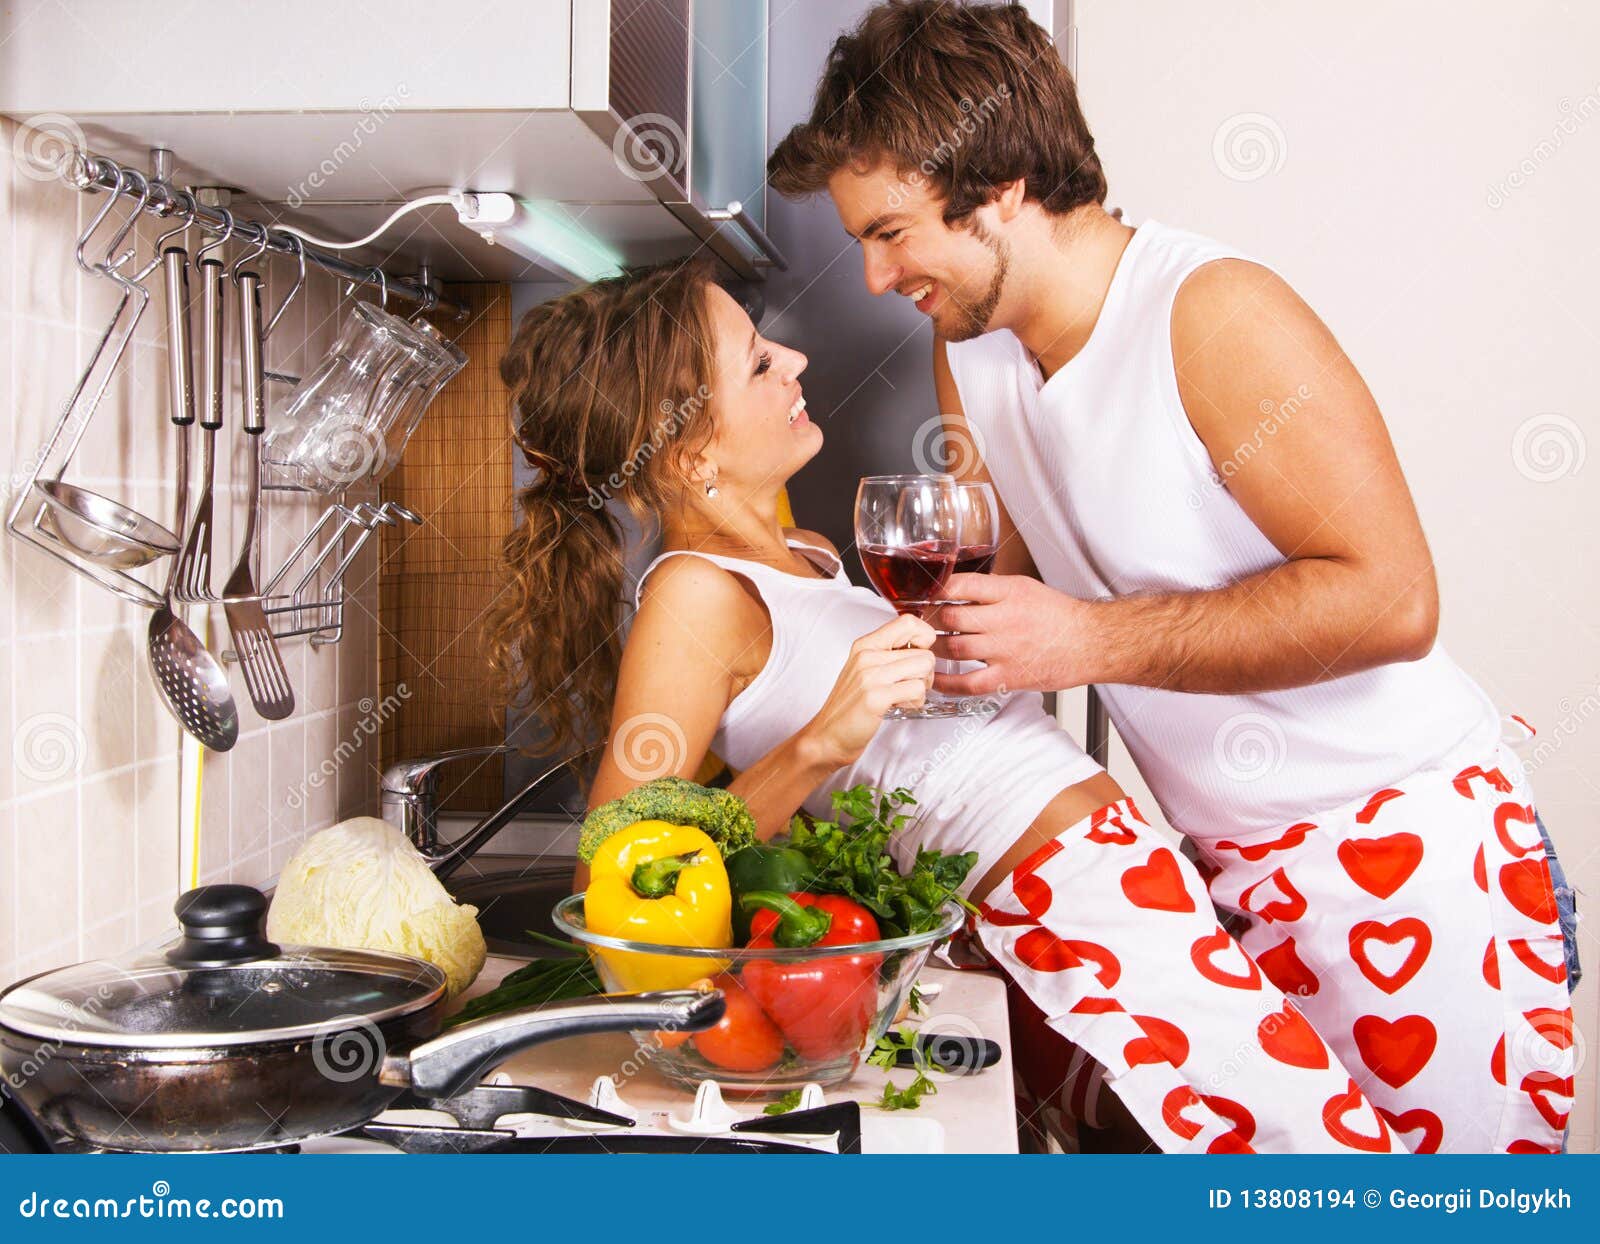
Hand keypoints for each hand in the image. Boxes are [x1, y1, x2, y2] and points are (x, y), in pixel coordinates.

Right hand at [800, 613, 936, 768]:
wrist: (827, 735)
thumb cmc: (849, 705)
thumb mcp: (864, 669)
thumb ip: (888, 653)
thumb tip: (922, 645)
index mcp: (865, 645)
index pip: (909, 622)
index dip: (925, 637)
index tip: (919, 654)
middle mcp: (867, 656)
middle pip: (924, 652)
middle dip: (925, 673)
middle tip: (910, 685)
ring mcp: (871, 676)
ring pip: (924, 668)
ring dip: (921, 687)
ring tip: (903, 696)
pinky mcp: (876, 697)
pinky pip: (917, 690)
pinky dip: (915, 702)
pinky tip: (899, 706)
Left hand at [926, 573, 1095, 694]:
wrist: (1090, 643)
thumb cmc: (1060, 616)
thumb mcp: (1026, 588)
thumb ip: (993, 589)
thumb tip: (958, 588)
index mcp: (1009, 592)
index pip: (960, 585)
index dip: (936, 590)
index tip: (925, 595)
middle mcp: (1005, 619)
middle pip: (951, 618)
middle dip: (930, 620)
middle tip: (921, 623)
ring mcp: (1005, 650)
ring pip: (954, 648)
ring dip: (934, 648)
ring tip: (926, 647)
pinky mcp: (1008, 677)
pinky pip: (968, 682)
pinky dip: (946, 683)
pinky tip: (935, 679)